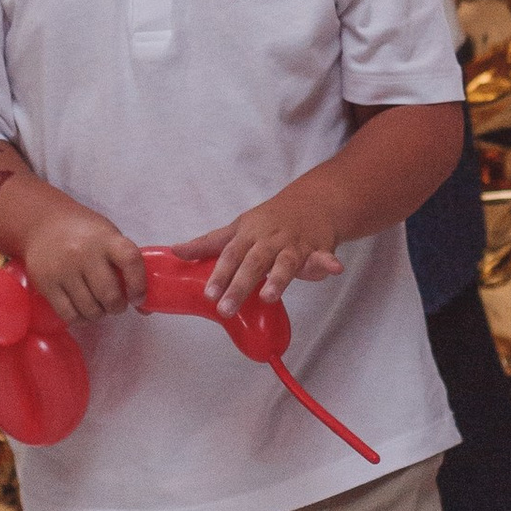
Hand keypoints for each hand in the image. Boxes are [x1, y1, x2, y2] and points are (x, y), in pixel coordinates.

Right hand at [19, 199, 146, 323]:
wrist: (43, 222)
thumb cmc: (83, 233)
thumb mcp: (108, 237)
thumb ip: (126, 266)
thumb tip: (144, 307)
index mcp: (107, 239)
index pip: (131, 260)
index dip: (139, 284)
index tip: (138, 298)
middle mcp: (85, 253)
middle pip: (109, 294)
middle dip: (117, 307)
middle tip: (115, 305)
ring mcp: (64, 269)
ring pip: (90, 309)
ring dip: (99, 314)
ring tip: (98, 307)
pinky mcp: (47, 283)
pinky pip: (68, 314)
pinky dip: (80, 320)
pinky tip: (82, 313)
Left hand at [175, 193, 344, 317]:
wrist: (312, 202)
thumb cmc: (269, 220)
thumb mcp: (238, 228)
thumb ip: (208, 243)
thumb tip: (175, 251)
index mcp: (249, 234)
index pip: (230, 254)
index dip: (219, 273)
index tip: (208, 293)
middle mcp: (270, 239)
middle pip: (254, 262)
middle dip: (240, 285)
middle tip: (226, 308)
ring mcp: (294, 244)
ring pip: (286, 262)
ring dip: (279, 278)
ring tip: (269, 296)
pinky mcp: (317, 249)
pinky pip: (324, 256)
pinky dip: (329, 263)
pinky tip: (335, 268)